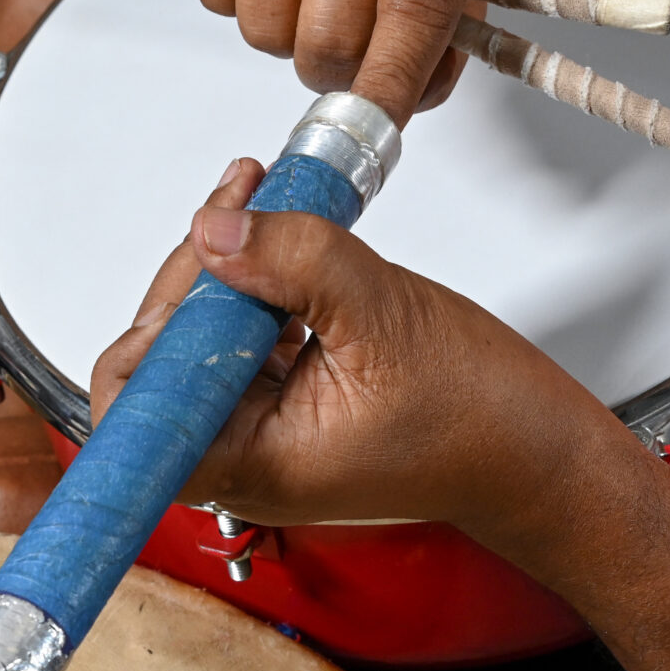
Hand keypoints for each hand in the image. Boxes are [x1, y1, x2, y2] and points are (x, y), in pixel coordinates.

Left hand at [88, 159, 610, 531]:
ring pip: (196, 344)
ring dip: (221, 272)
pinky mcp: (281, 405)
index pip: (136, 416)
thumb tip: (216, 228)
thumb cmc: (478, 419)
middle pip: (159, 365)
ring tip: (260, 205)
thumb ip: (293, 260)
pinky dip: (250, 286)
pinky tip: (274, 240)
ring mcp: (259, 431)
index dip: (149, 339)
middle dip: (192, 280)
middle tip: (239, 212)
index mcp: (251, 465)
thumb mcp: (382, 314)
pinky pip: (237, 340)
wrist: (534, 450)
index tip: (199, 274)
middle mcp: (241, 457)